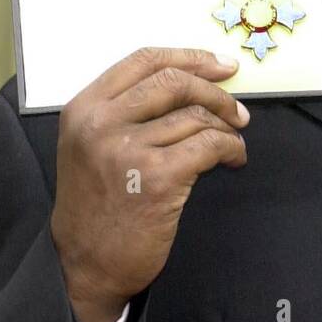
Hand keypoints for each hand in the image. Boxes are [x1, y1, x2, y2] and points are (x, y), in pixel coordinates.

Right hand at [51, 47, 248, 321]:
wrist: (87, 265)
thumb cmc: (97, 204)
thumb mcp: (91, 146)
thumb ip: (126, 111)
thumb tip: (193, 82)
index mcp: (84, 108)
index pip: (144, 60)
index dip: (189, 57)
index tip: (219, 65)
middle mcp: (101, 123)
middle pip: (174, 81)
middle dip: (215, 90)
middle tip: (237, 107)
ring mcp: (128, 150)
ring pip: (196, 115)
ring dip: (226, 125)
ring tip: (234, 139)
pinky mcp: (157, 178)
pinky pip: (210, 145)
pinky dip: (232, 148)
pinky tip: (234, 158)